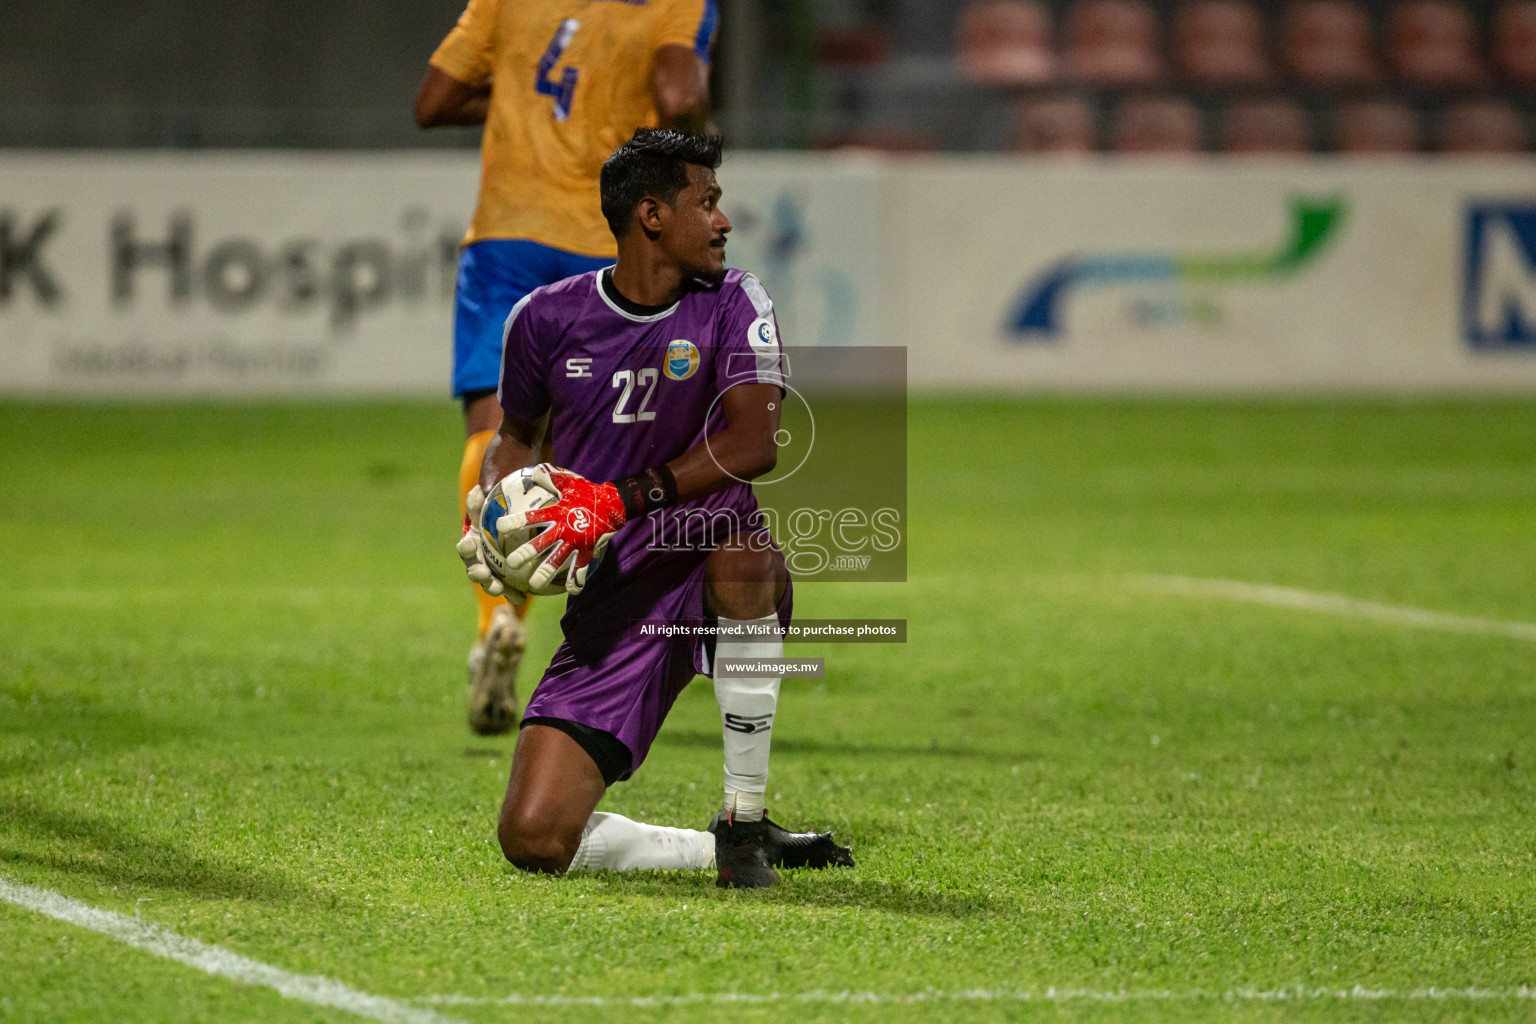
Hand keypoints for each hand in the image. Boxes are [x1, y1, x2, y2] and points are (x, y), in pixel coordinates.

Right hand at [456, 485, 524, 603]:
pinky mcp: (504, 583)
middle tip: (482, 573)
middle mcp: (477, 562)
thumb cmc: (496, 517)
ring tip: (499, 589)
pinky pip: (509, 590)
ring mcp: (490, 574)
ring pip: (489, 583)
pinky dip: (514, 593)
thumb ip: (481, 502)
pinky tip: (523, 596)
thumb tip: (477, 490)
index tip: (469, 545)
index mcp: (472, 544)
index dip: (465, 548)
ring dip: (492, 586)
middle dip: (477, 573)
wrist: (510, 531)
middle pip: (474, 569)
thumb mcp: (488, 508)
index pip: (465, 547)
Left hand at [500, 465, 626, 594]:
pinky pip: (581, 569)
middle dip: (525, 554)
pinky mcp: (588, 551)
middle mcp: (563, 530)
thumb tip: (534, 472)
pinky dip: (577, 580)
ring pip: (557, 561)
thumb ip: (549, 478)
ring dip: (545, 574)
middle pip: (540, 544)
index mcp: (556, 514)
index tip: (499, 527)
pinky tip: (572, 591)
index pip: (531, 518)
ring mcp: (576, 542)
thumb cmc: (587, 492)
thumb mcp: (568, 482)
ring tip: (533, 585)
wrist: (614, 504)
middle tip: (511, 563)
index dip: (514, 522)